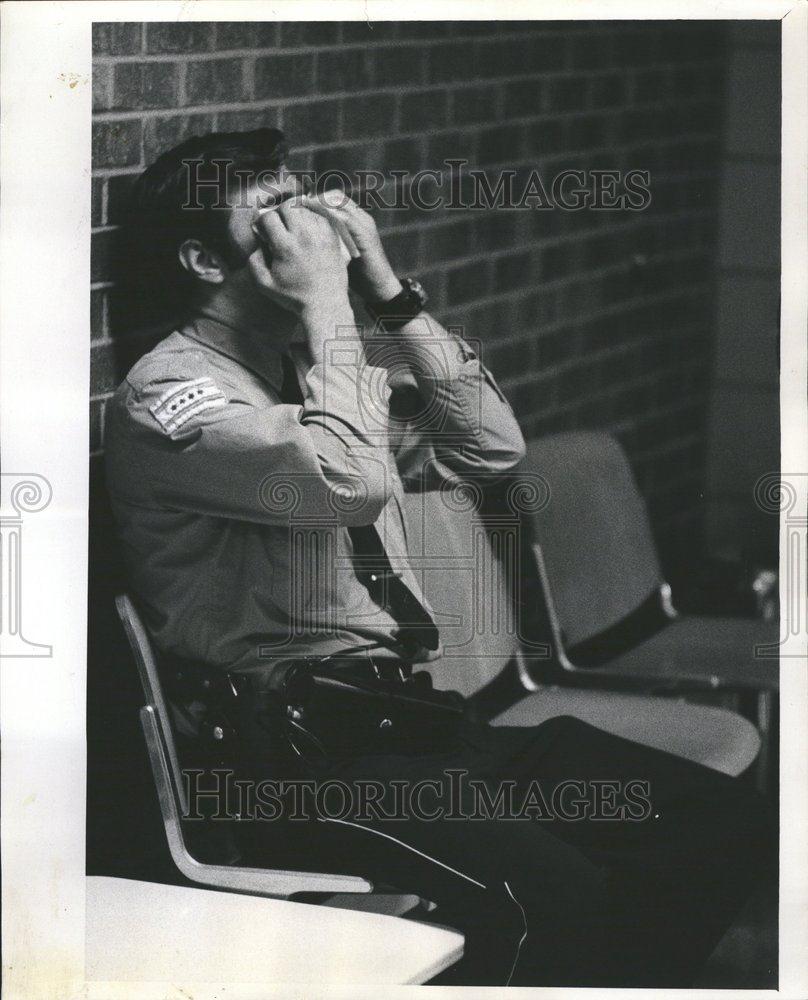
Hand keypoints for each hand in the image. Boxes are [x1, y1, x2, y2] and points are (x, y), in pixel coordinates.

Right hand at [247, 198, 350, 320]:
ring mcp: (321, 236)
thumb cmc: (293, 297)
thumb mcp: (264, 284)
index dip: (262, 222)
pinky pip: (320, 217)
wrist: (325, 305)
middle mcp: (304, 237)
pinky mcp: (333, 238)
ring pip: (305, 209)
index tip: (264, 231)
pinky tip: (307, 231)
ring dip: (296, 215)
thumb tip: (257, 242)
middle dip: (279, 213)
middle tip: (279, 226)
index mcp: (285, 247)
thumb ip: (253, 261)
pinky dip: (312, 220)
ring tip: (293, 228)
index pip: (269, 217)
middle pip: (288, 206)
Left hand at [301, 192, 401, 302]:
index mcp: (356, 220)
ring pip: (340, 204)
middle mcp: (361, 218)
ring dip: (320, 204)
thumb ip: (327, 240)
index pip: (334, 198)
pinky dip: (329, 216)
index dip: (315, 199)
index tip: (299, 206)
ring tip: (304, 209)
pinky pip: (346, 218)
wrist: (378, 287)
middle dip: (315, 198)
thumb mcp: (338, 252)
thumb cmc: (356, 274)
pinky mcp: (365, 235)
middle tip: (298, 205)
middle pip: (336, 196)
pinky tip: (315, 221)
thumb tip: (303, 237)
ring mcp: (364, 224)